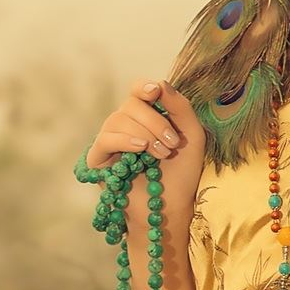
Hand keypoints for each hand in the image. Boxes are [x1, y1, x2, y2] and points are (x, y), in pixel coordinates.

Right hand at [88, 79, 206, 222]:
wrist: (171, 206)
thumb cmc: (182, 172)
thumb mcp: (192, 136)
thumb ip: (180, 108)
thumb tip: (160, 83)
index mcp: (146, 116)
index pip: (137, 91)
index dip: (144, 87)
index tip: (154, 91)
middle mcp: (125, 124)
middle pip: (131, 104)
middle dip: (155, 122)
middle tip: (171, 144)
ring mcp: (110, 140)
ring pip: (118, 119)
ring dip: (145, 135)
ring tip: (161, 155)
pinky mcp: (98, 158)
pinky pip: (105, 138)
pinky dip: (124, 140)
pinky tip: (140, 149)